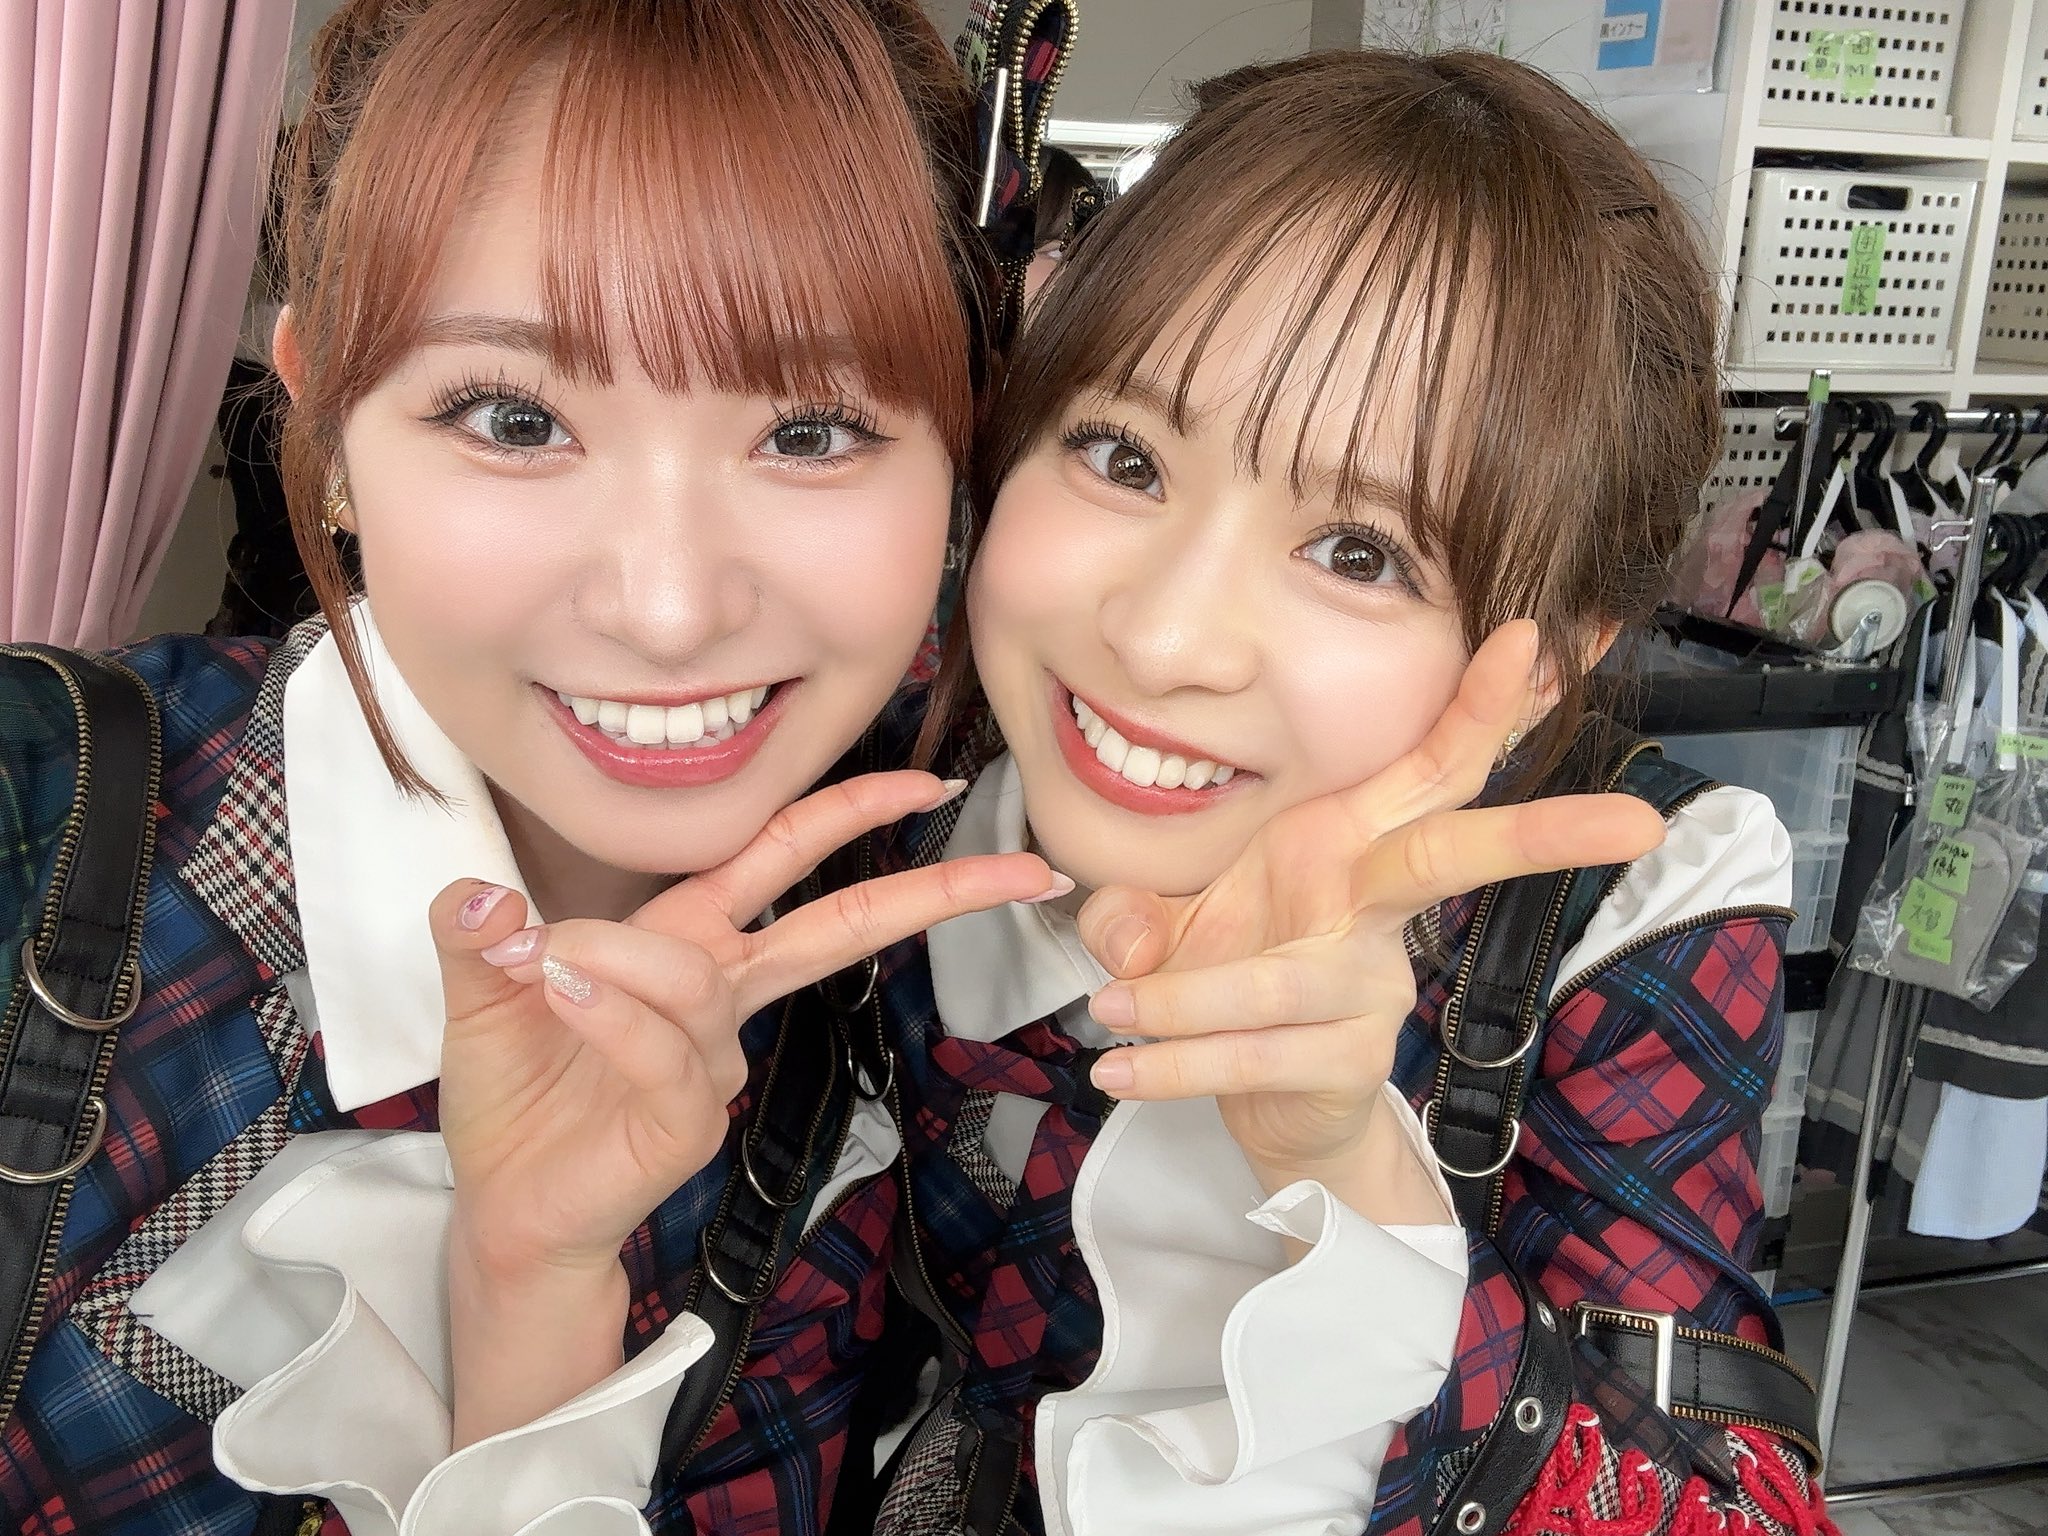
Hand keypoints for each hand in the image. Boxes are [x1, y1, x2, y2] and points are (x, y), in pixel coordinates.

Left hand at [431, 770, 1058, 1276]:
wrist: (506, 1207)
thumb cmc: (517, 1097)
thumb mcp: (482, 992)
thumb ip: (476, 930)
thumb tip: (478, 892)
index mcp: (688, 940)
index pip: (783, 856)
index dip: (852, 813)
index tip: (928, 783)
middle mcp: (719, 992)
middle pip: (842, 924)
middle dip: (931, 891)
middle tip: (1019, 867)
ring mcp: (715, 1058)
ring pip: (699, 977)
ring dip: (620, 958)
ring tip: (543, 964)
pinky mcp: (693, 1118)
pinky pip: (665, 1047)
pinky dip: (611, 1012)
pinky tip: (559, 993)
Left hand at [1075, 622, 1666, 1205]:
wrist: (1258, 1107)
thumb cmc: (1226, 978)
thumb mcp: (1166, 926)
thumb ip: (1133, 911)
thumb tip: (1121, 940)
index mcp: (1344, 843)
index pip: (1426, 765)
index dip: (1479, 707)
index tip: (1529, 638)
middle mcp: (1370, 906)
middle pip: (1460, 855)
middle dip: (1544, 833)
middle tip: (1639, 822)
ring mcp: (1371, 985)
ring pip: (1281, 983)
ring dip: (1185, 997)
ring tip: (1110, 1010)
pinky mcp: (1346, 1058)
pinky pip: (1253, 1056)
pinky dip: (1175, 1065)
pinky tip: (1118, 1071)